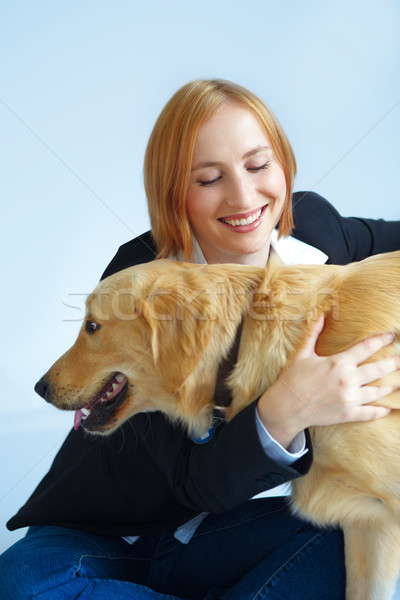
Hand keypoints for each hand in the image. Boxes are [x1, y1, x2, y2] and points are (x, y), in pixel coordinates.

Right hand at [257, 317, 399, 448]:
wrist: (286, 407)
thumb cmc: (293, 379)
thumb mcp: (302, 353)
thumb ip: (314, 333)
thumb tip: (321, 315)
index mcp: (338, 362)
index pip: (366, 348)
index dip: (381, 341)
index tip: (392, 337)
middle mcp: (347, 379)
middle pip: (379, 369)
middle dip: (394, 363)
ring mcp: (349, 398)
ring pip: (378, 391)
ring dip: (391, 386)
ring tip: (399, 382)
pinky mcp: (348, 414)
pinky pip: (371, 412)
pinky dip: (381, 410)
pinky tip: (388, 407)